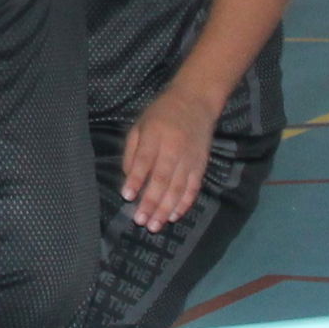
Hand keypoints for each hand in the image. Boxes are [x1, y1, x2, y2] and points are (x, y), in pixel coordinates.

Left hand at [122, 85, 216, 232]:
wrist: (195, 102)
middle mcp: (173, 149)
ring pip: (177, 188)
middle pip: (162, 179)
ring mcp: (190, 159)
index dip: (135, 179)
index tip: (127, 196)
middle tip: (140, 221)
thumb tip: (128, 177)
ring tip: (155, 225)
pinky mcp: (201, 166)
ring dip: (166, 209)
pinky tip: (174, 216)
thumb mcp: (140, 124)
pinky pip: (192, 188)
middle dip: (151, 202)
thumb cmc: (161, 113)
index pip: (144, 161)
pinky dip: (184, 204)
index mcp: (155, 136)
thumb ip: (133, 150)